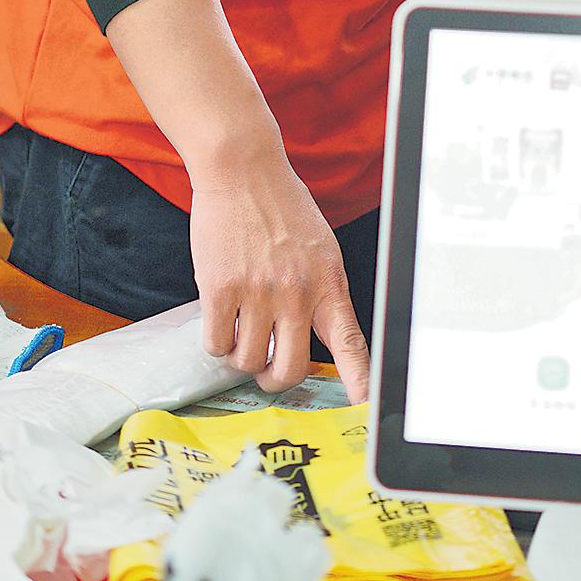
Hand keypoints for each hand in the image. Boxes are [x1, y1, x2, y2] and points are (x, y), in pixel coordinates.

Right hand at [189, 142, 369, 400]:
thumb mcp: (319, 249)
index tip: (364, 413)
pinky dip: (215, 339)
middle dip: (274, 377)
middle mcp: (297, 292)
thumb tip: (314, 341)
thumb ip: (320, 293)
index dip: (358, 385)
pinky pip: (216, 344)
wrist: (243, 168)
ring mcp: (258, 291)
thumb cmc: (281, 207)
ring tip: (240, 322)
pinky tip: (221, 313)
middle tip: (266, 363)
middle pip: (289, 371)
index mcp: (329, 282)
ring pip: (247, 361)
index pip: (350, 346)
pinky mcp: (221, 288)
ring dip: (240, 353)